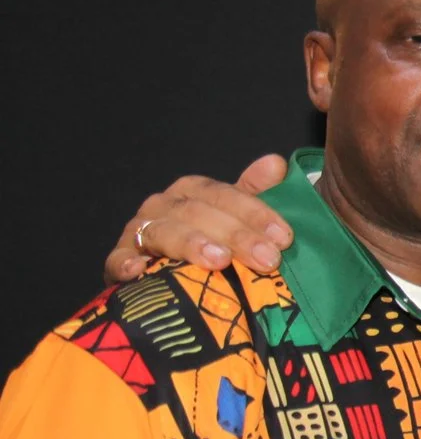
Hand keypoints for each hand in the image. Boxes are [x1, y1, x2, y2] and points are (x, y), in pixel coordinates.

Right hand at [106, 155, 293, 281]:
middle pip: (198, 213)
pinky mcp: (119, 260)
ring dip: (192, 244)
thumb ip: (254, 193)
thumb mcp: (233, 218)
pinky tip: (139, 270)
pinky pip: (118, 259)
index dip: (255, 214)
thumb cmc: (207, 242)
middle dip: (236, 235)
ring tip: (219, 261)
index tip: (283, 238)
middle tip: (267, 259)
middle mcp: (164, 205)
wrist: (163, 275)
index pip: (225, 195)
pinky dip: (126, 263)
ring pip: (164, 231)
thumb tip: (276, 163)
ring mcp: (139, 231)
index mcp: (193, 192)